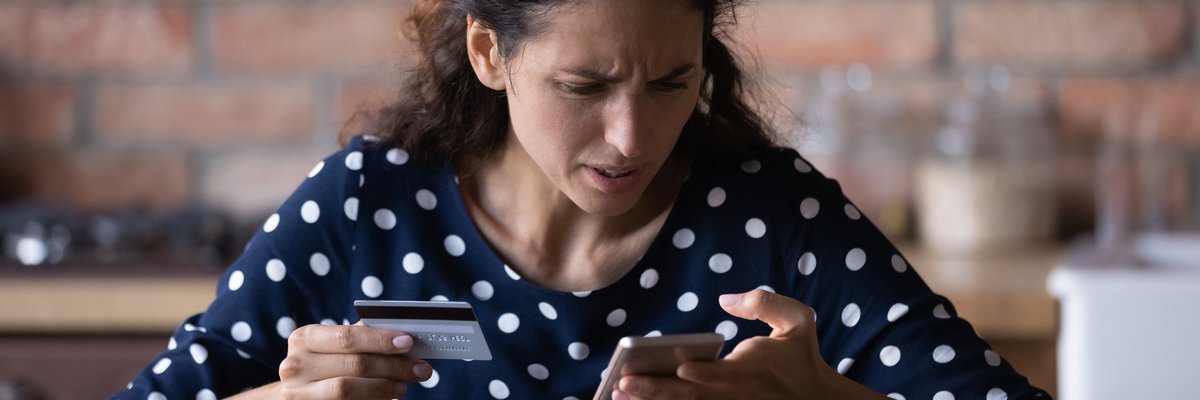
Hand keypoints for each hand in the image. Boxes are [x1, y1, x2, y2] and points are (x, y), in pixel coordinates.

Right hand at [237, 323, 432, 399]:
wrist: (293, 393)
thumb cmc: (321, 363)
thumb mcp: (332, 345)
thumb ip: (361, 338)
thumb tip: (403, 335)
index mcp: (304, 338)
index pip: (348, 338)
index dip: (380, 340)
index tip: (408, 342)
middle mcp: (295, 365)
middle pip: (354, 365)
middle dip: (393, 366)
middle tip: (420, 368)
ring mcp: (298, 393)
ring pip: (348, 389)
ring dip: (384, 387)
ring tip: (404, 385)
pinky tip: (388, 397)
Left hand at [612, 289, 884, 399]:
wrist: (818, 399)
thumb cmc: (802, 356)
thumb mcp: (797, 320)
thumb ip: (763, 303)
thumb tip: (726, 298)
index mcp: (751, 368)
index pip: (722, 373)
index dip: (701, 373)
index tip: (680, 366)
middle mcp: (736, 393)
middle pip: (691, 394)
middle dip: (655, 390)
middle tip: (622, 383)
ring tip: (619, 394)